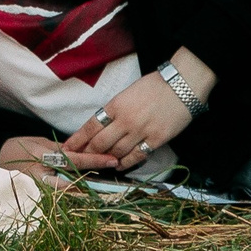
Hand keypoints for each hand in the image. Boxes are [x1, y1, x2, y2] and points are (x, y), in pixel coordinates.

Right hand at [0, 134, 121, 186]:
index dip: (94, 159)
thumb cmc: (15, 149)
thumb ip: (59, 148)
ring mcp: (38, 191)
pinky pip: (58, 198)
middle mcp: (40, 177)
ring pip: (66, 194)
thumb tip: (80, 150)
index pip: (73, 160)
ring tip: (102, 189)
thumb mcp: (37, 143)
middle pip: (73, 183)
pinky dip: (71, 195)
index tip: (113, 160)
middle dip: (92, 182)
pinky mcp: (37, 198)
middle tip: (110, 181)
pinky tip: (83, 193)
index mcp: (41, 158)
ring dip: (84, 191)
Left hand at [61, 68, 196, 170]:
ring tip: (99, 164)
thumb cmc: (154, 86)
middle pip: (100, 143)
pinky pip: (137, 156)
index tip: (68, 149)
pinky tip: (119, 166)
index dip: (77, 140)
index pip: (90, 127)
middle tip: (80, 161)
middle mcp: (125, 120)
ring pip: (116, 152)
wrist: (182, 85)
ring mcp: (141, 131)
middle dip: (87, 153)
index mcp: (115, 105)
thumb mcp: (127, 93)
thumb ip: (114, 110)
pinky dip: (126, 163)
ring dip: (106, 160)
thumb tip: (100, 126)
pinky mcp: (156, 139)